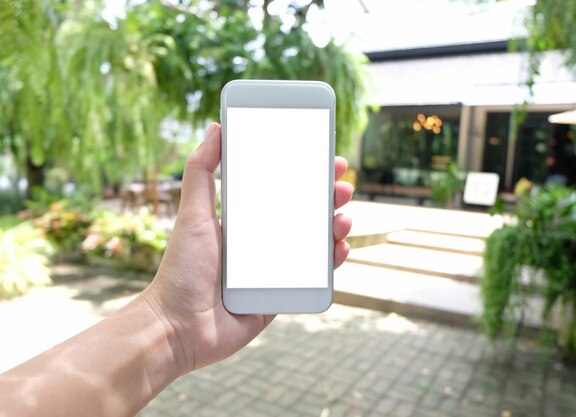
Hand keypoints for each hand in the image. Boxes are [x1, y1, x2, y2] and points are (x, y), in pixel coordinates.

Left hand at [143, 123, 352, 375]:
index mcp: (245, 219)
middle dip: (328, 198)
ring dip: (335, 226)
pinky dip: (331, 262)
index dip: (308, 174)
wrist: (179, 327)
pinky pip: (314, 276)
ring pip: (315, 242)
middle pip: (305, 213)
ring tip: (342, 219)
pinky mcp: (282, 294)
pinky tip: (339, 249)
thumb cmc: (181, 270)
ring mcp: (274, 268)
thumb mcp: (192, 214)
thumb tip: (216, 127)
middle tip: (342, 187)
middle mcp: (262, 241)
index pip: (283, 190)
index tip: (327, 159)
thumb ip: (201, 171)